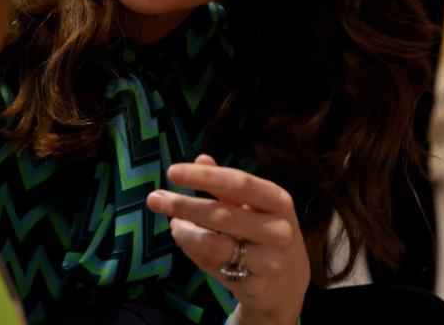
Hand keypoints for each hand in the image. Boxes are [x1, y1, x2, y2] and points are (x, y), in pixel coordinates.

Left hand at [147, 154, 308, 324]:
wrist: (288, 282)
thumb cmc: (265, 230)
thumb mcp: (254, 204)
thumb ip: (227, 184)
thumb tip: (201, 158)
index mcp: (278, 201)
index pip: (239, 183)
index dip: (204, 177)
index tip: (172, 172)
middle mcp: (278, 230)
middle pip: (222, 215)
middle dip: (183, 205)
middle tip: (154, 199)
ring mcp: (269, 261)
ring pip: (215, 245)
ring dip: (185, 233)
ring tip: (173, 225)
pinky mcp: (255, 286)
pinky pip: (214, 267)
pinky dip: (193, 252)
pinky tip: (185, 242)